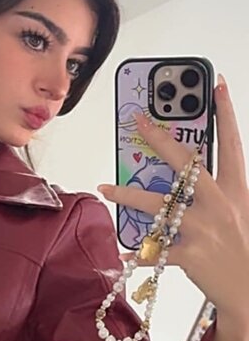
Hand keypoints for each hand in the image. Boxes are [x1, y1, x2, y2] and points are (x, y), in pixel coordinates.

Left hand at [97, 75, 248, 322]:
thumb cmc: (241, 249)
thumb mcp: (238, 212)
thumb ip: (215, 190)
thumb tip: (184, 171)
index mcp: (236, 190)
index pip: (231, 144)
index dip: (225, 113)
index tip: (217, 85)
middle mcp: (220, 204)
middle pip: (187, 163)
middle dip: (161, 139)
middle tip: (139, 121)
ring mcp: (205, 229)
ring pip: (159, 205)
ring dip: (128, 195)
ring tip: (105, 187)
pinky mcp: (191, 255)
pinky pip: (154, 251)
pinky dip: (136, 253)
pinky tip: (121, 252)